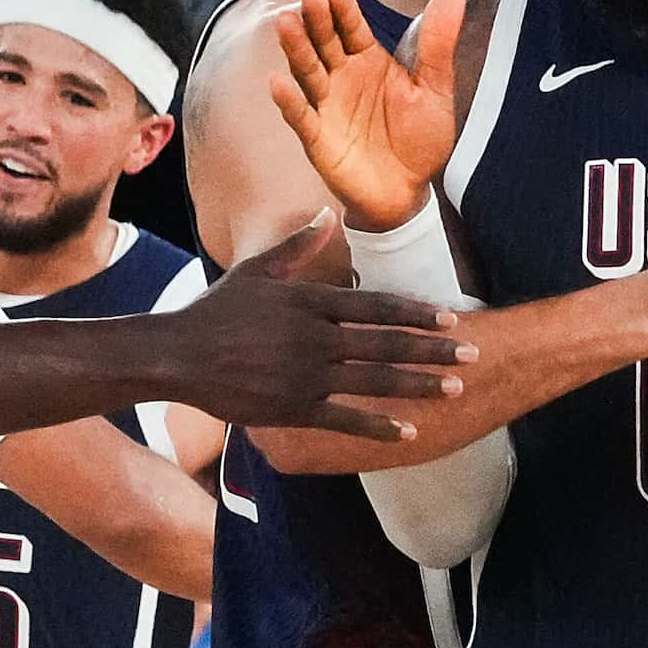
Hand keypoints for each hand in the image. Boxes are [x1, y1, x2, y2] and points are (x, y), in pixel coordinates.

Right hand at [178, 211, 469, 440]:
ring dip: (418, 385)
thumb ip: (298, 246)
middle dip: (434, 350)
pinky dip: (378, 427)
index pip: (377, 307)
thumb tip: (328, 214)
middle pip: (387, 343)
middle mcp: (315, 339)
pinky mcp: (292, 408)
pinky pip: (344, 419)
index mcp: (311, 303)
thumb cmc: (215, 311)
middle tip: (472, 355)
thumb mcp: (257, 271)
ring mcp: (305, 376)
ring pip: (374, 380)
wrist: (175, 355)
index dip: (417, 314)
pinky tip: (408, 432)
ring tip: (454, 389)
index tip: (451, 319)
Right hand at [270, 0, 462, 233]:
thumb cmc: (419, 139)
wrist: (408, 193)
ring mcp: (326, 107)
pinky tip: (277, 82)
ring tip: (286, 23)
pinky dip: (289, 102)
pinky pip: (301, 117)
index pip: (351, 28)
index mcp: (368, 62)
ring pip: (308, 72)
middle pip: (325, 43)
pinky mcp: (318, 139)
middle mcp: (342, 78)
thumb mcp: (435, 90)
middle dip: (316, 19)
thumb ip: (438, 45)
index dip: (342, 8)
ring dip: (296, 49)